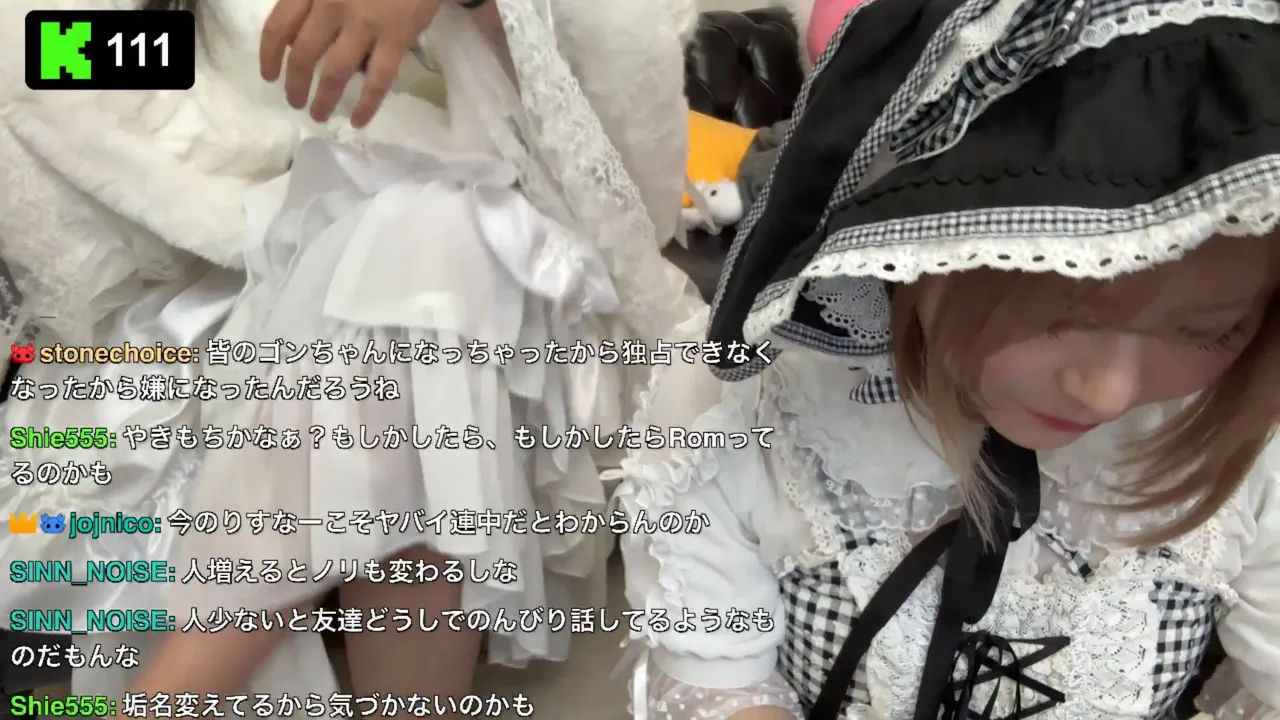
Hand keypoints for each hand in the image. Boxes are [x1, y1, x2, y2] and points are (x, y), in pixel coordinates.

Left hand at [260, 0, 444, 127]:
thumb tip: (294, 39)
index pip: (278, 27)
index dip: (269, 56)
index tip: (270, 76)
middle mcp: (332, 5)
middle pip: (304, 55)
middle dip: (295, 85)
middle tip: (295, 102)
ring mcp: (365, 22)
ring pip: (336, 72)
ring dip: (324, 99)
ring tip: (318, 115)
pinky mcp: (396, 35)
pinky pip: (378, 79)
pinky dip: (367, 105)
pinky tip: (359, 120)